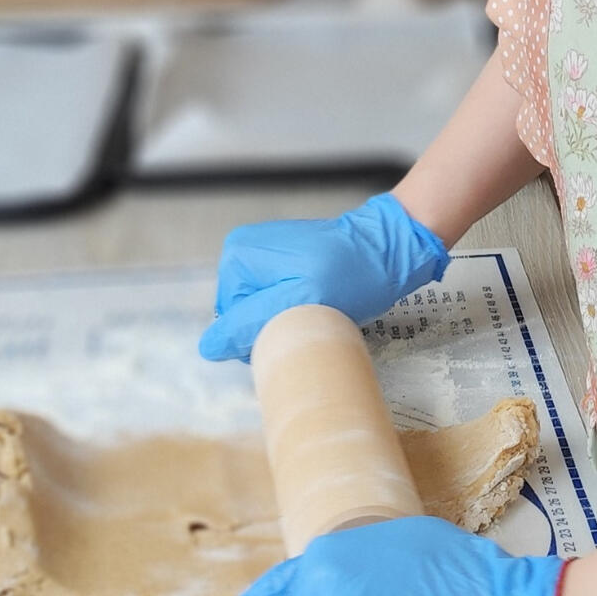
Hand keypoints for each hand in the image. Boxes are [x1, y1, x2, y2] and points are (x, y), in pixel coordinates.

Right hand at [197, 193, 448, 361]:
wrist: (388, 248)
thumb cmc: (349, 277)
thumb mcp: (297, 304)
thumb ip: (250, 323)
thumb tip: (208, 347)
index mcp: (237, 258)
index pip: (231, 323)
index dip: (263, 334)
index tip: (299, 324)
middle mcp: (241, 251)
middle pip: (243, 317)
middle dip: (273, 326)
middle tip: (311, 319)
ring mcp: (261, 254)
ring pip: (259, 312)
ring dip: (285, 320)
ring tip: (318, 309)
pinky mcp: (280, 261)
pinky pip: (273, 300)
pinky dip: (293, 309)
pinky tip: (318, 303)